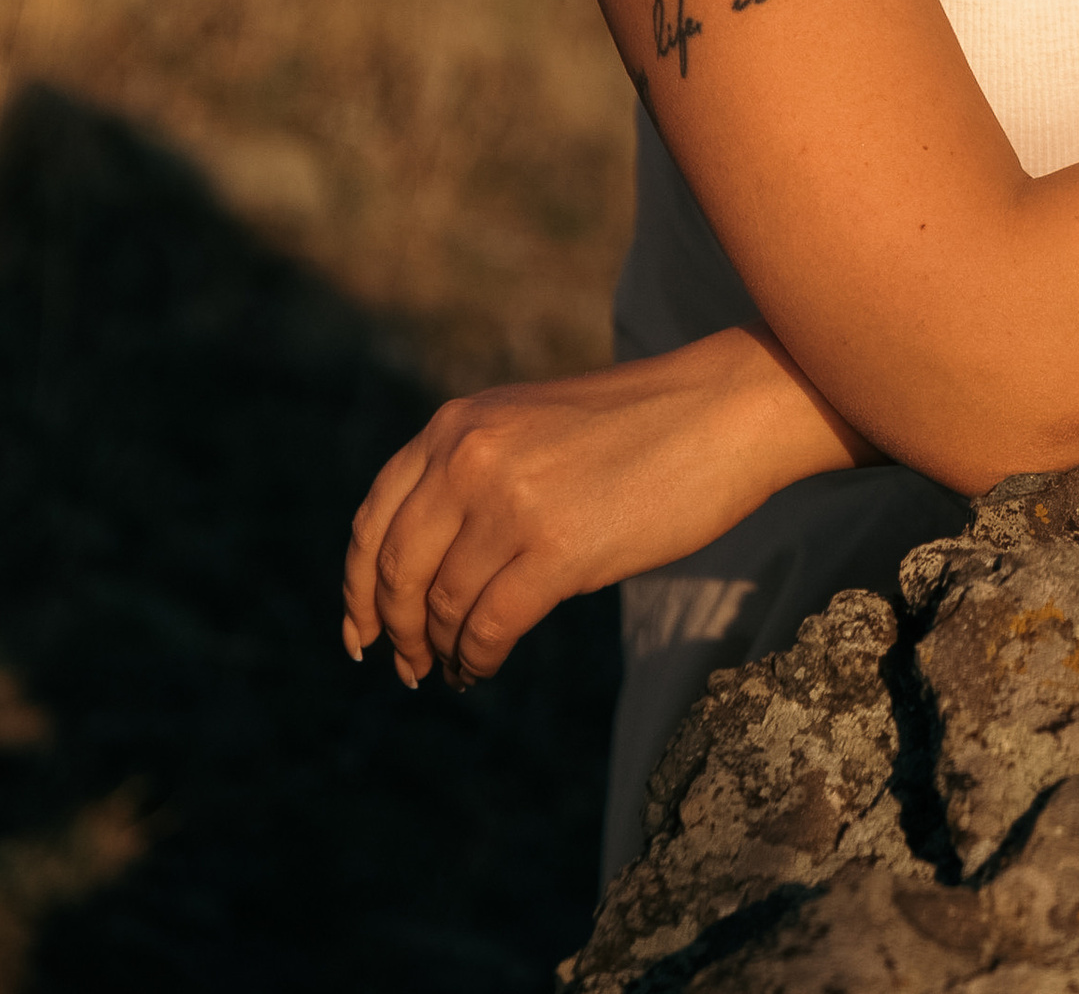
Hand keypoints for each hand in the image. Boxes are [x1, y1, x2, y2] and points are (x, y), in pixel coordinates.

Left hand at [341, 324, 871, 688]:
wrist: (722, 410)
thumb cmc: (637, 425)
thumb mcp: (531, 425)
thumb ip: (474, 471)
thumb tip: (425, 568)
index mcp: (459, 423)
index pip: (373, 519)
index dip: (356, 587)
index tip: (358, 632)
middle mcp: (470, 457)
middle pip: (396, 571)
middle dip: (395, 629)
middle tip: (407, 666)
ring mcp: (511, 502)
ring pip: (442, 606)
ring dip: (441, 649)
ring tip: (454, 668)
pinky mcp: (557, 549)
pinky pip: (488, 628)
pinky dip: (476, 659)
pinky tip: (484, 667)